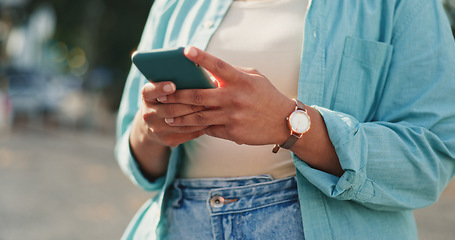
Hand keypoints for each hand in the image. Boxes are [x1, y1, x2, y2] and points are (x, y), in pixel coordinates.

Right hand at [135, 81, 207, 146]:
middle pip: (171, 109)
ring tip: (211, 109)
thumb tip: (206, 78)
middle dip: (191, 104)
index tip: (173, 85)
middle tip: (207, 99)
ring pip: (180, 123)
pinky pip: (186, 133)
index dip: (161, 88)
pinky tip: (209, 121)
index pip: (150, 91)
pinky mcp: (167, 140)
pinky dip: (199, 127)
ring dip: (198, 116)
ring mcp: (156, 128)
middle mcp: (148, 113)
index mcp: (147, 97)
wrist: (151, 126)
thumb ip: (177, 83)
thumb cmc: (164, 101)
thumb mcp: (163, 91)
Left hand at [159, 46, 295, 145]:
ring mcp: (233, 117)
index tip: (184, 50)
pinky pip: (208, 129)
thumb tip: (207, 73)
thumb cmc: (266, 96)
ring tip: (167, 116)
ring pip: (198, 116)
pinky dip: (195, 128)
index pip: (217, 66)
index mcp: (241, 80)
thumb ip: (232, 73)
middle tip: (160, 94)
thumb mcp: (254, 77)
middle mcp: (235, 98)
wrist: (284, 122)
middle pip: (198, 96)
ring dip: (180, 116)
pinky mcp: (232, 133)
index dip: (200, 57)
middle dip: (176, 95)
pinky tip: (183, 127)